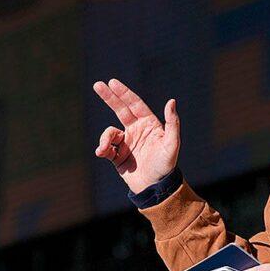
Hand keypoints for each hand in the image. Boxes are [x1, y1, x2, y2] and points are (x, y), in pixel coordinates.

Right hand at [93, 78, 179, 193]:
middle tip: (97, 84)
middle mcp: (137, 130)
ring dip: (104, 138)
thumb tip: (172, 101)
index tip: (112, 82)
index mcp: (149, 124)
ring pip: (109, 132)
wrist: (155, 188)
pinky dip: (102, 148)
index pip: (135, 104)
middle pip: (120, 109)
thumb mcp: (172, 144)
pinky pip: (105, 147)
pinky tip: (102, 153)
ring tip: (103, 149)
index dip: (124, 93)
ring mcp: (126, 143)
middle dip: (109, 97)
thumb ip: (172, 122)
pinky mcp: (117, 156)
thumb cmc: (166, 165)